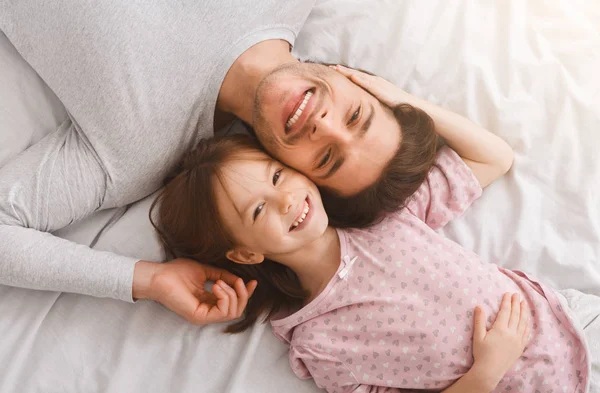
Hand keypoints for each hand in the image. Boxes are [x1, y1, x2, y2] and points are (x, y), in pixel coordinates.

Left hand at [133, 258, 256, 324]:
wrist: (159, 275)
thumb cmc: (177, 272)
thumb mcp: (206, 271)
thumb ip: (223, 276)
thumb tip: (239, 279)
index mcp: (209, 302)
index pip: (234, 303)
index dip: (246, 293)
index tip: (252, 281)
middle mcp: (208, 311)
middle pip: (237, 310)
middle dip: (242, 294)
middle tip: (238, 281)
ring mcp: (203, 316)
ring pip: (233, 312)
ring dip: (233, 294)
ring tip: (221, 282)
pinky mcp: (199, 316)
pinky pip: (223, 311)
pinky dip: (225, 297)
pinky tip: (217, 285)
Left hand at [330, 64, 408, 106]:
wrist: (409, 104)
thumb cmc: (395, 104)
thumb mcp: (378, 101)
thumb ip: (370, 100)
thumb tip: (359, 105)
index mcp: (373, 83)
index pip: (356, 77)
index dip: (345, 74)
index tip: (334, 71)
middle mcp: (374, 81)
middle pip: (356, 74)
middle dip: (343, 70)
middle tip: (331, 67)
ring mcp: (378, 84)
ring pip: (360, 76)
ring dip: (348, 72)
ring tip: (338, 69)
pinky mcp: (381, 89)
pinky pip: (369, 84)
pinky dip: (360, 80)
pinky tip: (352, 77)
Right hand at [471, 293, 530, 387]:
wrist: (490, 371)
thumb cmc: (482, 353)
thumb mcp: (478, 336)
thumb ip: (479, 320)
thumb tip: (479, 306)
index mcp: (500, 329)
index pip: (505, 312)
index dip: (507, 302)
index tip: (508, 294)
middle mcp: (511, 333)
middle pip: (516, 315)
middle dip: (516, 303)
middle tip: (517, 294)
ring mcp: (518, 340)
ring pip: (523, 323)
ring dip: (524, 312)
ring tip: (524, 303)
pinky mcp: (520, 347)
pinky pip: (526, 333)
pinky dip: (527, 324)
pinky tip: (527, 320)